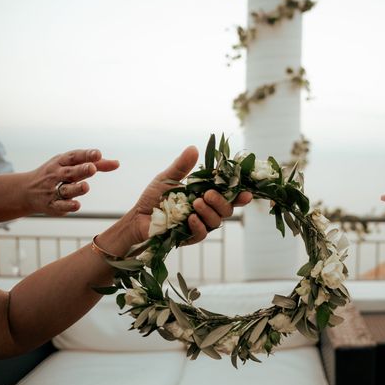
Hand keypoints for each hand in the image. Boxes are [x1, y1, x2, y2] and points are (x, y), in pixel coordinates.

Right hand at [25, 149, 118, 215]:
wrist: (27, 191)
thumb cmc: (57, 174)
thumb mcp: (73, 165)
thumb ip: (97, 164)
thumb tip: (117, 163)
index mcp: (62, 162)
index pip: (74, 156)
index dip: (86, 155)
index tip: (98, 154)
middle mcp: (56, 175)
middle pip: (70, 172)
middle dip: (81, 170)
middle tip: (92, 168)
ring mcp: (53, 190)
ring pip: (65, 190)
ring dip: (76, 188)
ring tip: (85, 186)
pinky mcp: (52, 205)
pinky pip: (60, 205)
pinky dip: (68, 206)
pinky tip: (76, 205)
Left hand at [100, 146, 251, 254]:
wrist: (138, 217)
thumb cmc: (155, 197)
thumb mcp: (168, 178)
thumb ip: (182, 166)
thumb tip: (194, 148)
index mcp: (206, 194)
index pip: (228, 195)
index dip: (239, 195)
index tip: (246, 193)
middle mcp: (206, 210)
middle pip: (227, 209)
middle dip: (221, 201)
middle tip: (208, 194)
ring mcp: (199, 224)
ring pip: (217, 221)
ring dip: (209, 212)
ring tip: (196, 204)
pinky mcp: (189, 237)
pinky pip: (202, 234)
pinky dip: (198, 226)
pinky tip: (190, 218)